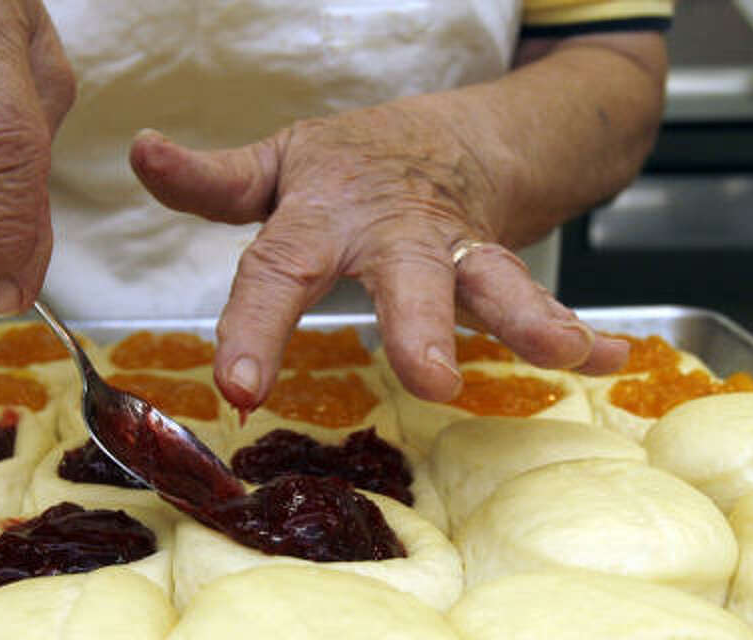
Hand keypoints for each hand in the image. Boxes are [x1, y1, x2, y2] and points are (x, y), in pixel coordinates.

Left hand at [129, 103, 628, 409]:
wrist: (447, 136)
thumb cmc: (347, 168)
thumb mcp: (277, 166)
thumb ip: (213, 179)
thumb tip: (142, 155)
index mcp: (321, 212)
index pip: (279, 269)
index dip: (257, 326)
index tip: (242, 388)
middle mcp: (391, 230)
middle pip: (404, 272)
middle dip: (419, 324)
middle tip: (430, 377)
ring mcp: (452, 245)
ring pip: (489, 276)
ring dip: (527, 317)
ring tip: (563, 353)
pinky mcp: (495, 259)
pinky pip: (535, 291)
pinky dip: (576, 325)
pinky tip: (610, 359)